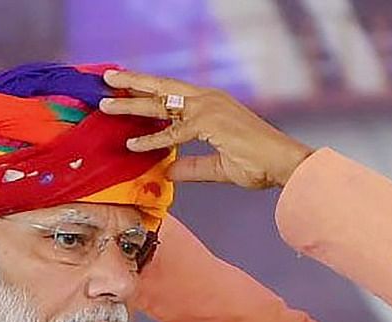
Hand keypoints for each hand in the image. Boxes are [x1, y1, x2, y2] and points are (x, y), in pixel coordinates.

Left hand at [100, 70, 313, 188]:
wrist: (284, 163)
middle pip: (162, 88)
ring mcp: (209, 108)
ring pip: (162, 104)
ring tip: (107, 103)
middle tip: (107, 80)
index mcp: (212, 104)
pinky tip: (133, 143)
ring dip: (132, 103)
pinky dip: (152, 137)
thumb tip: (168, 171)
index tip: (127, 92)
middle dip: (133, 83)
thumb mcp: (218, 167)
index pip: (173, 96)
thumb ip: (191, 167)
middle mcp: (209, 100)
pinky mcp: (210, 123)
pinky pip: (174, 132)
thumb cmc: (260, 163)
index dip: (149, 94)